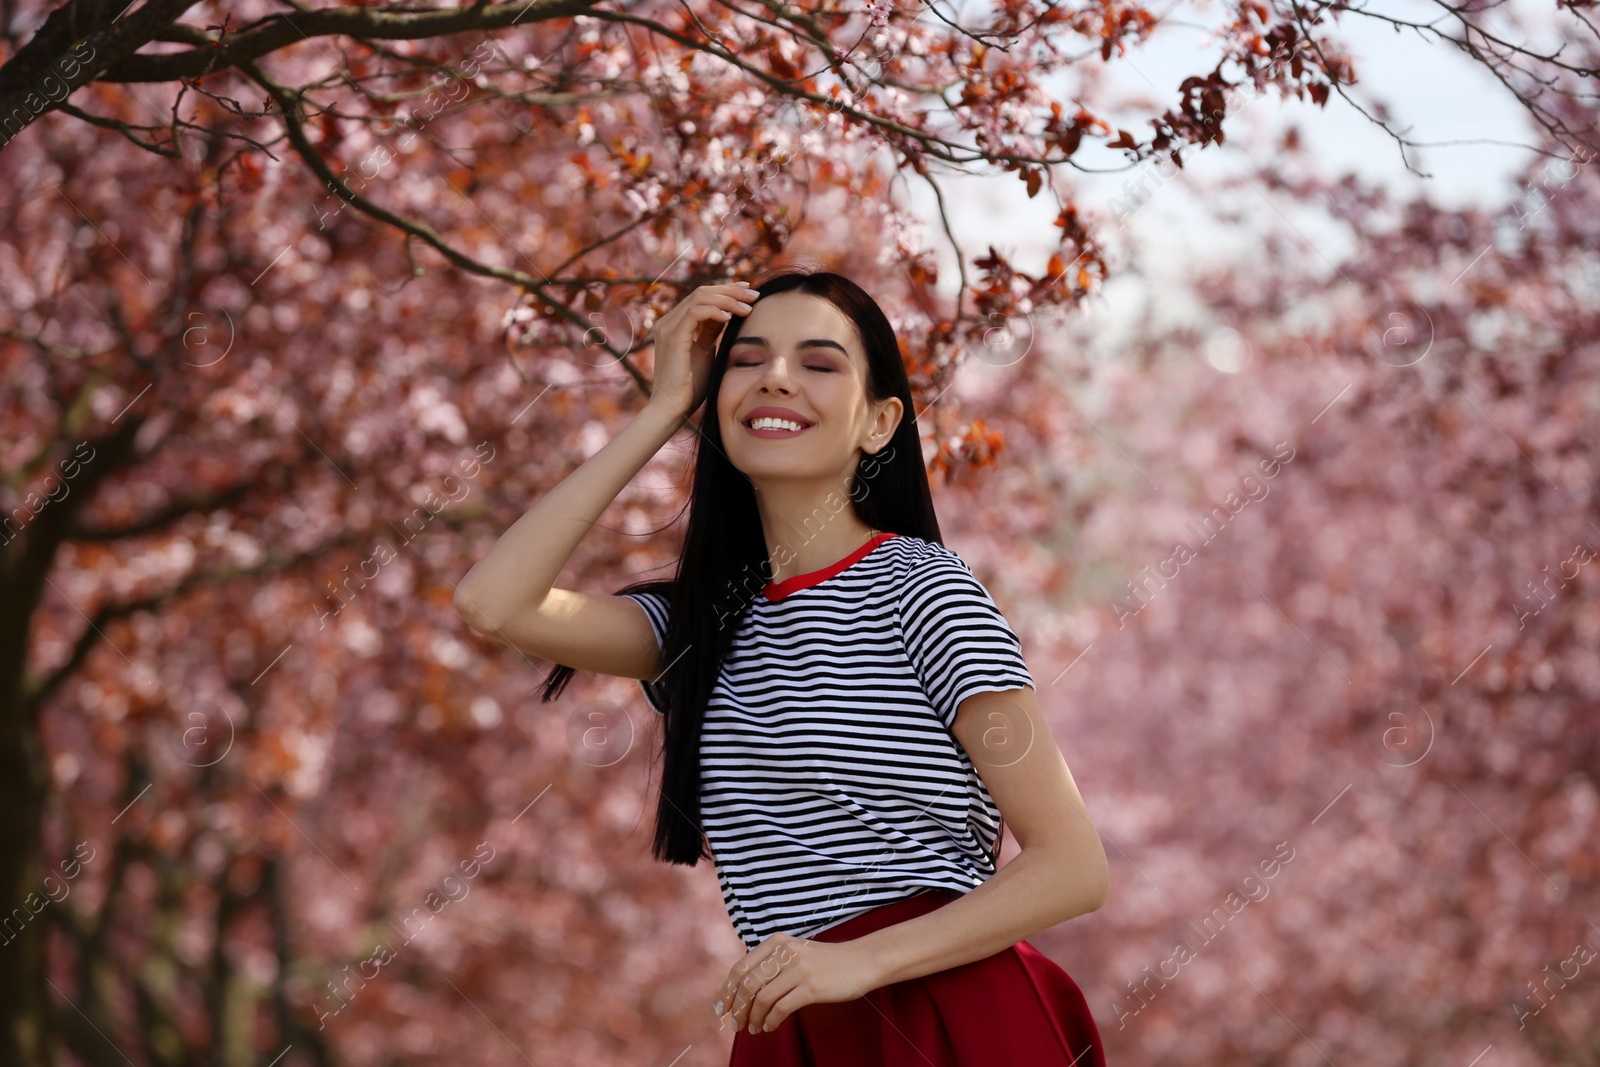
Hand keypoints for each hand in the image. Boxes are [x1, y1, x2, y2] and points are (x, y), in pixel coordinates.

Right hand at [647, 280, 761, 420]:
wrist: (672, 408)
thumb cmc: (690, 386)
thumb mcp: (705, 352)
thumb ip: (712, 332)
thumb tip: (728, 315)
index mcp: (676, 324)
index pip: (702, 296)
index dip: (727, 291)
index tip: (749, 293)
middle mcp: (668, 321)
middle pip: (702, 291)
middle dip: (731, 291)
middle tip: (754, 295)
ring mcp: (668, 327)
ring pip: (700, 296)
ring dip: (728, 299)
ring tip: (748, 307)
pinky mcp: (672, 337)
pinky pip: (696, 312)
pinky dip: (716, 311)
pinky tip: (731, 318)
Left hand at [713, 935, 882, 1036]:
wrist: (860, 961)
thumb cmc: (826, 961)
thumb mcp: (795, 952)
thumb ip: (772, 963)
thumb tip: (742, 990)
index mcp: (776, 942)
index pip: (740, 968)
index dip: (727, 991)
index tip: (722, 1008)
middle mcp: (784, 952)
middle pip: (747, 984)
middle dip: (738, 1008)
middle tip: (736, 1025)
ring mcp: (798, 969)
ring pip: (762, 997)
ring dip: (754, 1018)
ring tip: (754, 1029)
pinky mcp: (811, 987)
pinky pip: (781, 1008)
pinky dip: (771, 1020)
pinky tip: (770, 1027)